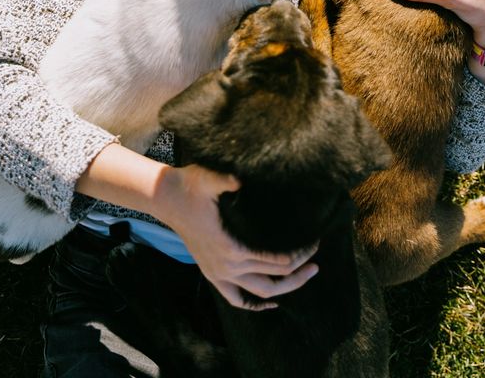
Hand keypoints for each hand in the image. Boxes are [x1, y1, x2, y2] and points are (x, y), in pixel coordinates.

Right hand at [156, 164, 318, 310]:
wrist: (167, 198)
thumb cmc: (191, 186)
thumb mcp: (208, 178)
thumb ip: (224, 180)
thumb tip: (239, 181)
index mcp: (232, 248)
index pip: (277, 260)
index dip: (299, 254)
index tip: (315, 242)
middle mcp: (227, 267)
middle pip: (273, 280)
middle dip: (299, 271)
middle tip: (317, 261)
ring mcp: (218, 274)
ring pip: (258, 294)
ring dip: (284, 290)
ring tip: (305, 276)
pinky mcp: (212, 274)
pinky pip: (236, 300)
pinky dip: (254, 306)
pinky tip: (270, 302)